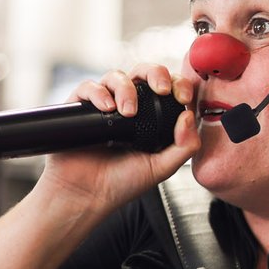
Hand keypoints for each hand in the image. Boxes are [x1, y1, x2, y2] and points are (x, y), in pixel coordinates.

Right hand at [38, 63, 199, 212]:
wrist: (86, 195)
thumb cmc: (122, 183)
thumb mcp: (162, 168)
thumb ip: (184, 146)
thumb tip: (188, 115)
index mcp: (153, 117)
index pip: (169, 88)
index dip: (179, 85)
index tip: (183, 97)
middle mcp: (129, 107)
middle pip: (144, 73)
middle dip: (156, 73)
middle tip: (162, 89)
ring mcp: (105, 106)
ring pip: (117, 76)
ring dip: (127, 88)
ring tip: (128, 112)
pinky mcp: (81, 108)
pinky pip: (89, 87)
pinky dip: (99, 92)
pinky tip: (107, 107)